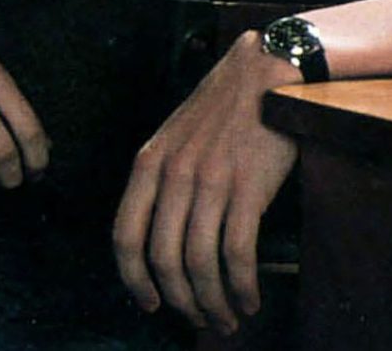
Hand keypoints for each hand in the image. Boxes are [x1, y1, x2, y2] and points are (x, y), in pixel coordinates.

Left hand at [111, 30, 300, 334]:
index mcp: (147, 163)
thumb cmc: (223, 108)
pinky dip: (240, 286)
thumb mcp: (175, 137)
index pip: (125, 235)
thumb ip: (163, 178)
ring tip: (228, 317)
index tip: (149, 303)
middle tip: (200, 320)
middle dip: (180, 300)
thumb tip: (162, 234)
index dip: (133, 278)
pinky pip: (236, 254)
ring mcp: (208, 182)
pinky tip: (249, 297)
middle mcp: (171, 175)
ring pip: (198, 263)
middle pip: (161, 258)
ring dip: (213, 301)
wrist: (266, 73)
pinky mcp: (247, 189)